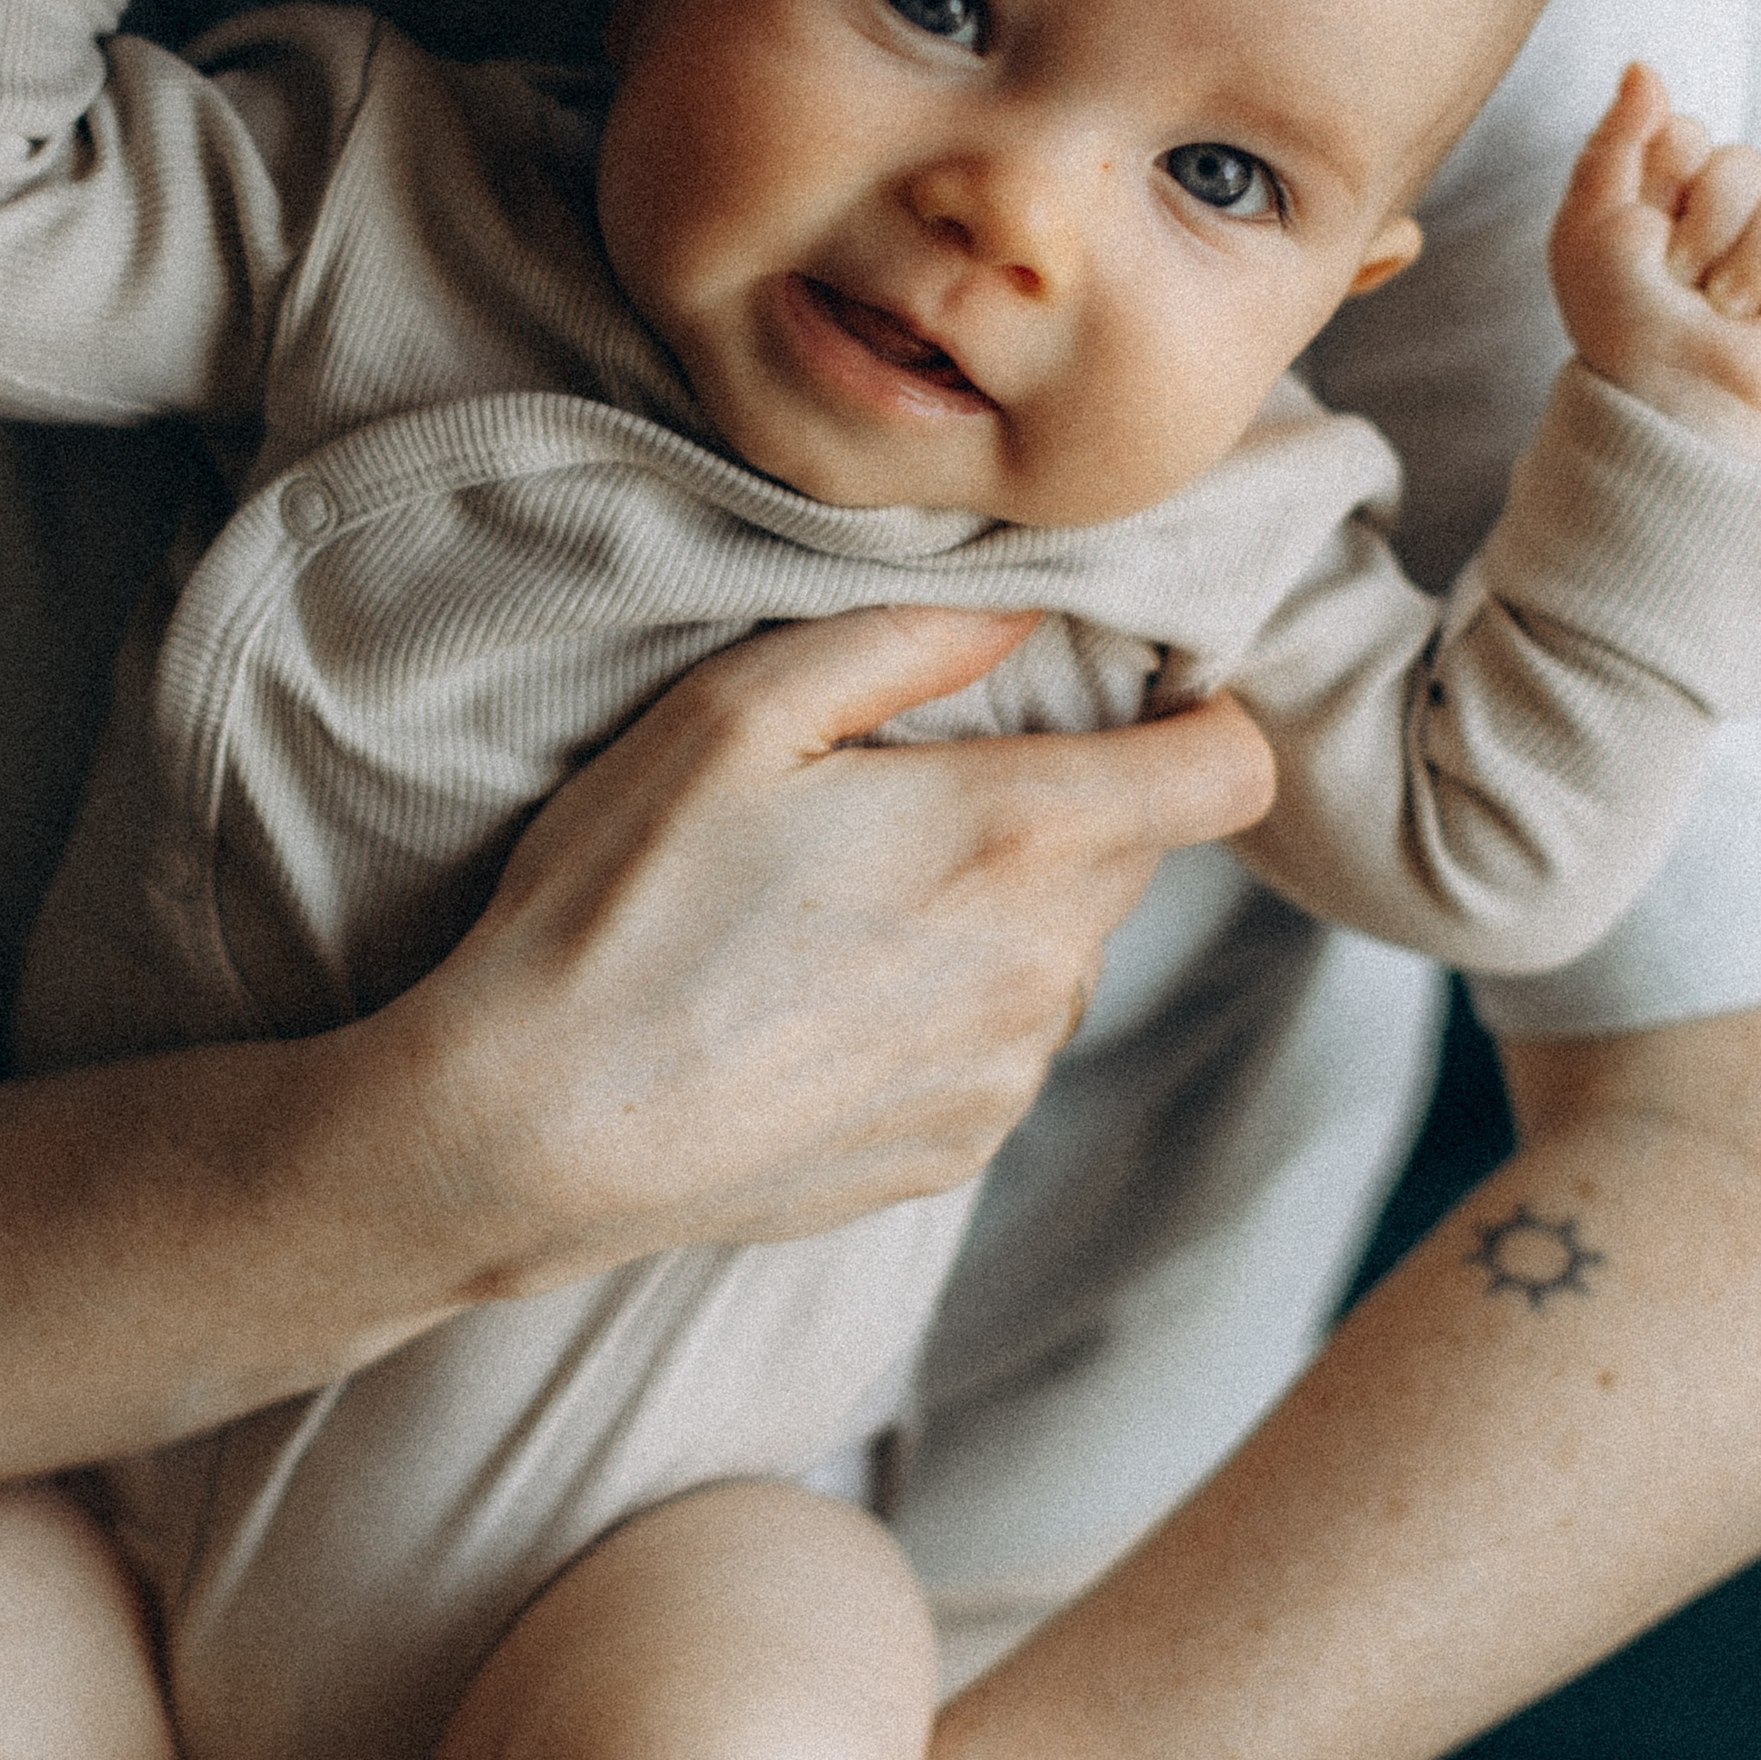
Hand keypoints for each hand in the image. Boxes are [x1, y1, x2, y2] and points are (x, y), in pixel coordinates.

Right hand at [367, 606, 1274, 1300]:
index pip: (1226, 773)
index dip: (1193, 721)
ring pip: (1065, 952)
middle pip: (1135, 854)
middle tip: (912, 793)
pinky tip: (819, 1001)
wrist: (534, 1132)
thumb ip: (904, 639)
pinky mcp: (957, 1150)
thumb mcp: (730, 717)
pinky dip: (949, 1007)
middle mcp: (1044, 967)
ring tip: (844, 907)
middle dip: (1061, 805)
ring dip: (1001, 912)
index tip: (1120, 705)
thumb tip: (1026, 609)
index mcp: (1011, 836)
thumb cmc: (618, 905)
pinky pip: (1003, 1045)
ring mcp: (1006, 1074)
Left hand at [1551, 63, 1760, 461]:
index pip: (1684, 132)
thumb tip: (1643, 65)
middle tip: (1677, 280)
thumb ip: (1614, 142)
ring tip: (1719, 307)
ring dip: (1746, 264)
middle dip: (1702, 231)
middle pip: (1742, 161)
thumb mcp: (1588, 228)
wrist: (1670, 394)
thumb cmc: (1617, 317)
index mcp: (1669, 185)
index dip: (1662, 180)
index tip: (1639, 231)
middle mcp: (1729, 203)